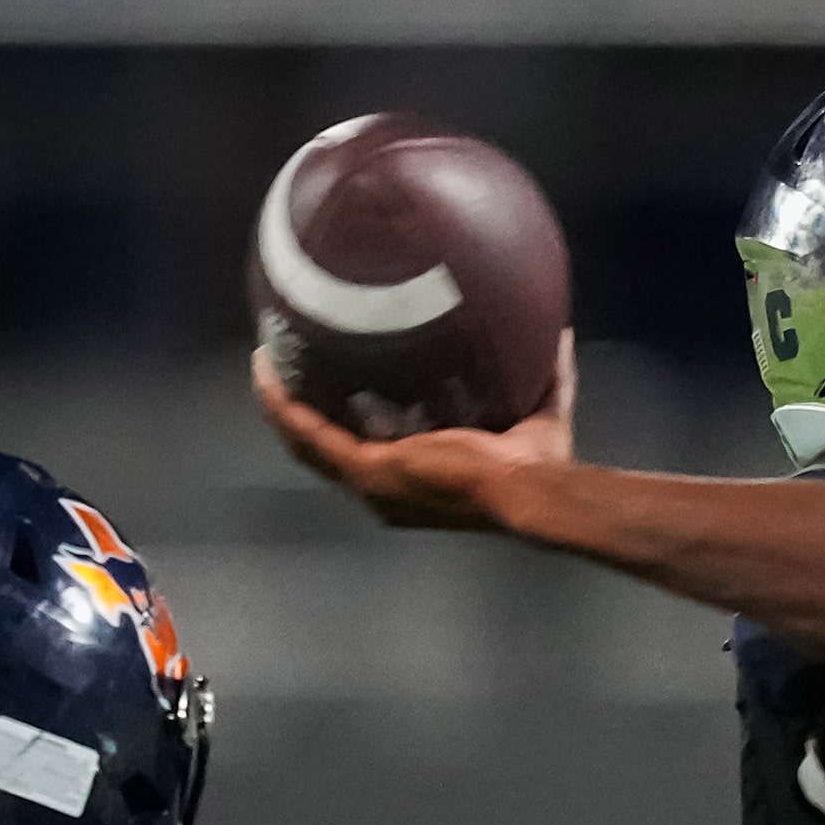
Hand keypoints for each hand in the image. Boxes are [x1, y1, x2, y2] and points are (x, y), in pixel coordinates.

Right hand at [252, 328, 576, 530]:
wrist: (528, 492)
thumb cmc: (538, 465)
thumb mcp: (539, 412)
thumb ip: (546, 375)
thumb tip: (556, 332)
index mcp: (417, 482)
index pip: (370, 453)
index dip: (349, 424)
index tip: (338, 384)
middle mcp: (386, 491)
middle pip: (329, 451)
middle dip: (305, 414)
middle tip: (292, 371)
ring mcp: (373, 484)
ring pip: (310, 444)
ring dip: (284, 406)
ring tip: (268, 366)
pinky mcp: (369, 470)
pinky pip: (311, 436)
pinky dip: (285, 407)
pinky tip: (268, 375)